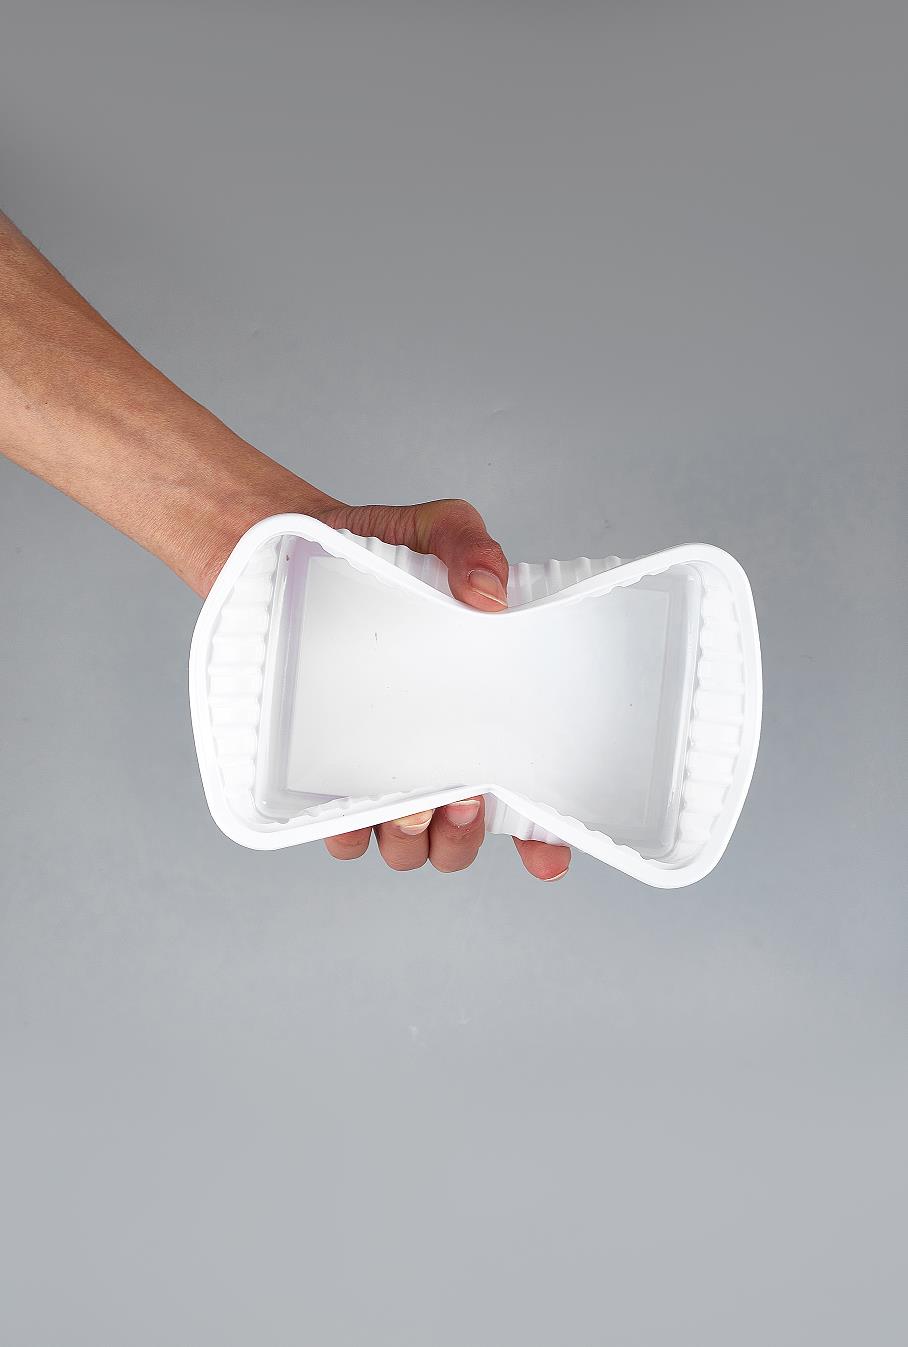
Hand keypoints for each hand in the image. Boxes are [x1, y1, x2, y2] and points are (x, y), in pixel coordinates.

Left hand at [309, 497, 571, 881]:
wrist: (286, 548)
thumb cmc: (376, 547)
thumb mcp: (436, 528)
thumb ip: (470, 544)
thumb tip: (490, 591)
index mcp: (478, 716)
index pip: (524, 797)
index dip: (544, 839)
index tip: (549, 855)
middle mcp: (433, 756)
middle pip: (462, 840)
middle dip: (466, 837)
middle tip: (465, 797)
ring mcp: (377, 772)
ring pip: (405, 849)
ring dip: (413, 842)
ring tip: (410, 806)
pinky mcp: (320, 775)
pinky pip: (339, 834)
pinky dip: (349, 835)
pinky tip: (350, 810)